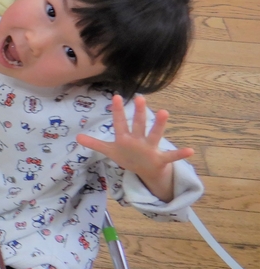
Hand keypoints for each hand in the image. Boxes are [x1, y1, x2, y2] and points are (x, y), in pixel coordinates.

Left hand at [76, 94, 192, 202]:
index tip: (115, 96)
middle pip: (138, 124)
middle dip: (138, 112)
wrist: (145, 171)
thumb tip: (77, 137)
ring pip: (154, 135)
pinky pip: (171, 156)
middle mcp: (139, 140)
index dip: (117, 111)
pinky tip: (190, 150)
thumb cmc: (128, 156)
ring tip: (164, 112)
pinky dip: (180, 154)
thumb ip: (95, 144)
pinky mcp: (160, 159)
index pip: (120, 122)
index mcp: (125, 138)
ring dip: (158, 125)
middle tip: (140, 98)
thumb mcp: (110, 151)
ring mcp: (150, 148)